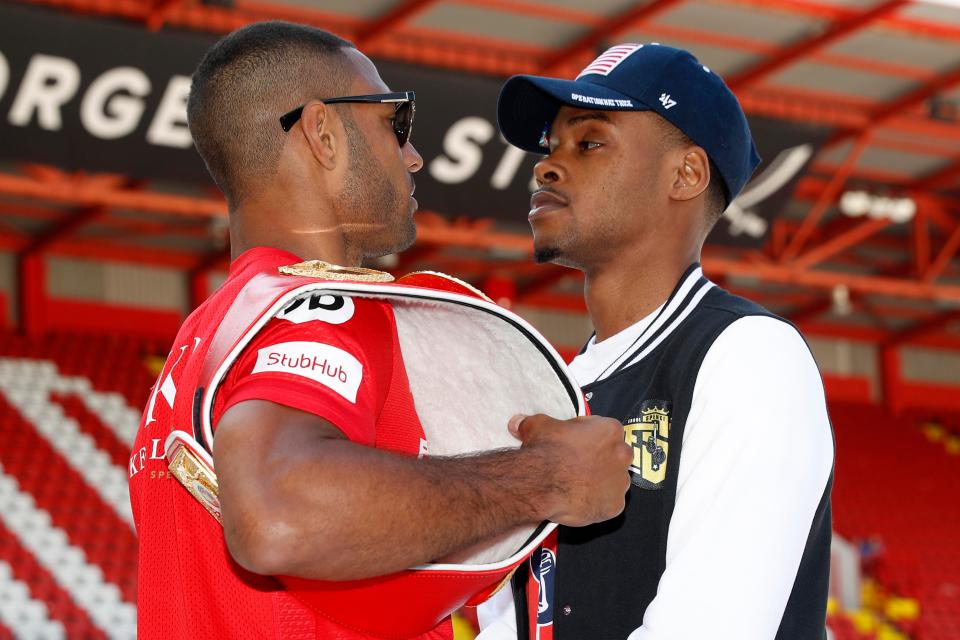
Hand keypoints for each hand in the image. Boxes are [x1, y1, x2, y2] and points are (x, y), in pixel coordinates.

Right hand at [509, 414, 632, 526]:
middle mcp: (621, 454)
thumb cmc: (545, 454)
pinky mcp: (615, 505)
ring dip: (600, 481)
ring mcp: (620, 482)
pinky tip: (580, 499)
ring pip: (613, 481)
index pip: (603, 430)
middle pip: (614, 455)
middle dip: (598, 459)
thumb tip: (520, 422)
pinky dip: (597, 503)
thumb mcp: (537, 426)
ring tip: (577, 484)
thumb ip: (533, 422)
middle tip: (576, 464)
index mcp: (609, 430)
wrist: (541, 484)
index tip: (575, 443)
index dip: (587, 437)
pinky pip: (609, 503)